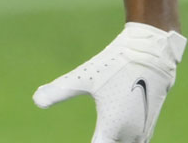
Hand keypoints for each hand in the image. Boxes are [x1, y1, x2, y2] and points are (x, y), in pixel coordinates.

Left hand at [33, 22, 186, 142]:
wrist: (151, 53)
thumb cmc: (115, 65)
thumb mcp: (83, 78)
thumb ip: (59, 92)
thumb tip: (36, 100)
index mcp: (111, 128)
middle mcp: (129, 135)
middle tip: (92, 135)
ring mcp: (142, 130)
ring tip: (102, 135)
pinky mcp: (150, 123)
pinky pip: (137, 142)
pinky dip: (125, 142)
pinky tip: (116, 136)